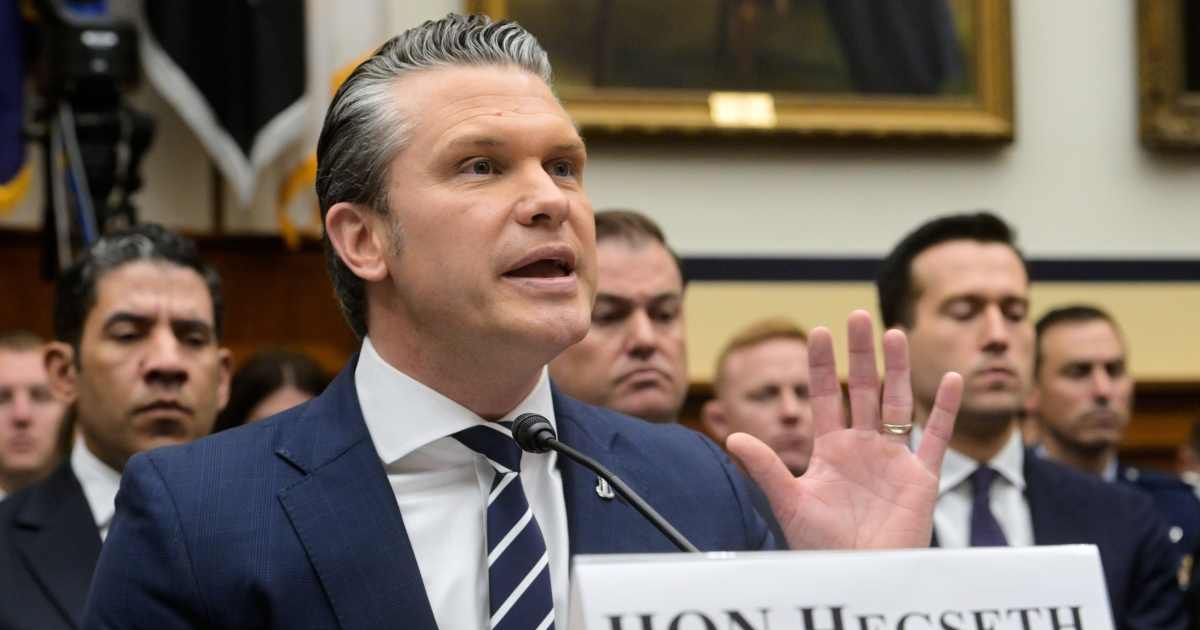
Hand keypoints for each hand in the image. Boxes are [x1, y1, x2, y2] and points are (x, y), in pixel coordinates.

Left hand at [727, 310, 961, 548]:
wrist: (860, 577)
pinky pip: (935, 439)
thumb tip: (731, 437)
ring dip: (897, 369)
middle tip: (858, 315)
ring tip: (894, 332)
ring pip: (898, 404)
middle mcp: (863, 447)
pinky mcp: (921, 478)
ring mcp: (893, 460)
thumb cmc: (822, 546)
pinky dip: (944, 410)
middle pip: (864, 390)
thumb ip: (767, 469)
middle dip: (861, 354)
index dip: (822, 365)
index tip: (817, 331)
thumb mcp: (790, 503)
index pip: (827, 396)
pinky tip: (949, 379)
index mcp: (831, 449)